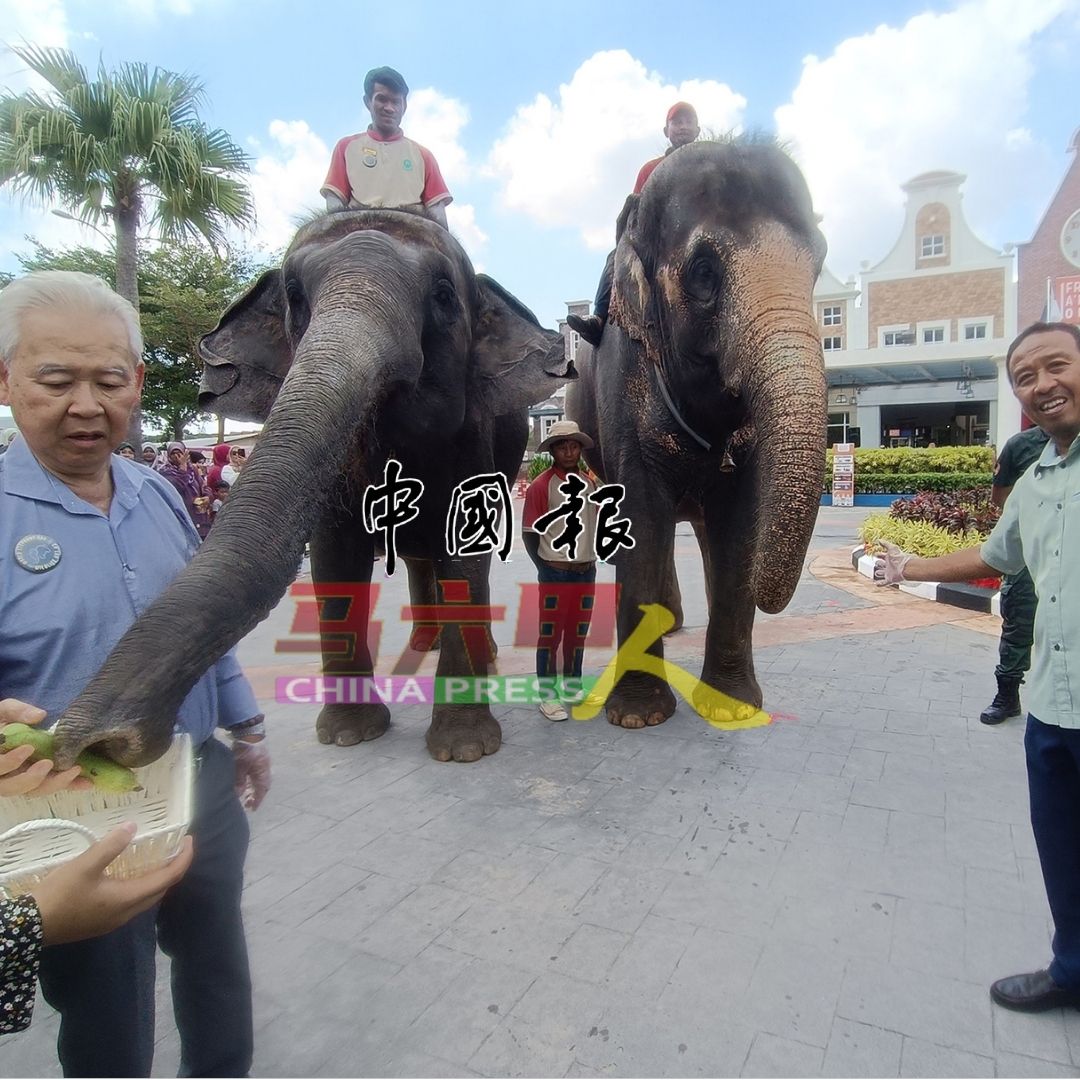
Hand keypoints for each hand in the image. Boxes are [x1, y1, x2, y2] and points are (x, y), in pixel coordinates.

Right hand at [0, 699, 91, 795]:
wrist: (11, 727)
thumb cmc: (5, 719)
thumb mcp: (6, 711)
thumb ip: (18, 712)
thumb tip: (39, 716)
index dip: (9, 762)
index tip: (28, 748)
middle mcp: (5, 775)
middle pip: (13, 787)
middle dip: (31, 779)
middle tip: (49, 764)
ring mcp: (22, 779)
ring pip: (33, 791)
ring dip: (54, 784)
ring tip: (75, 770)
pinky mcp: (40, 780)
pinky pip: (52, 786)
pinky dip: (68, 785)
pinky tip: (87, 782)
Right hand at [30, 823, 192, 944]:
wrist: (29, 928)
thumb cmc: (60, 895)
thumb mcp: (85, 865)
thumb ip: (111, 846)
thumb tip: (133, 826)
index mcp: (128, 899)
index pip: (168, 878)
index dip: (183, 859)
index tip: (189, 839)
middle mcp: (127, 913)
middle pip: (161, 890)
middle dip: (174, 868)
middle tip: (175, 845)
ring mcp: (114, 921)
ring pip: (147, 898)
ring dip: (158, 878)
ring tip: (157, 856)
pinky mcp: (103, 923)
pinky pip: (133, 903)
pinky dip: (142, 886)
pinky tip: (131, 874)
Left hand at [232, 739, 270, 809]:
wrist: (249, 731)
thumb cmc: (245, 749)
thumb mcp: (240, 766)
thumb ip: (239, 781)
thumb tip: (238, 795)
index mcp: (262, 771)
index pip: (262, 789)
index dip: (258, 800)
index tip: (253, 809)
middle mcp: (264, 768)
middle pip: (261, 785)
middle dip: (255, 795)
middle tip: (247, 803)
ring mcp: (261, 763)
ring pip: (258, 780)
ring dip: (252, 788)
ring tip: (244, 795)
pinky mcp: (257, 759)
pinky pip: (255, 774)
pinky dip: (250, 781)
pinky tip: (244, 782)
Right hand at [873, 541, 913, 585]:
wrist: (906, 568)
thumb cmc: (900, 558)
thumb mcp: (892, 548)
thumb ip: (885, 544)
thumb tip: (878, 540)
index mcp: (889, 558)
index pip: (882, 556)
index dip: (878, 554)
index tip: (875, 554)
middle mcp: (889, 565)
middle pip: (881, 564)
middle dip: (878, 563)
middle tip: (876, 562)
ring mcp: (889, 573)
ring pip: (882, 573)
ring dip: (878, 573)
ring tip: (876, 573)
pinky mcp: (889, 579)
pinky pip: (883, 582)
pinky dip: (879, 584)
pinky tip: (876, 584)